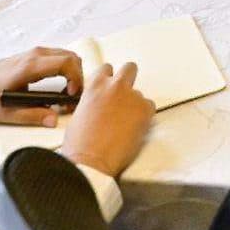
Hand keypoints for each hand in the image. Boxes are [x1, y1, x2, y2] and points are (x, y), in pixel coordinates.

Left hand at [0, 48, 85, 127]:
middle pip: (71, 57)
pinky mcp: (32, 56)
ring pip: (66, 55)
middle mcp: (34, 55)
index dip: (76, 78)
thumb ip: (33, 116)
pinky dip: (65, 69)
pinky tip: (58, 84)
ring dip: (72, 72)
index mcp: (30, 67)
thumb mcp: (8, 113)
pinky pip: (57, 57)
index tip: (71, 95)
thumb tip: (54, 120)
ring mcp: (33, 53)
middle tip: (72, 96)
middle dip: (78, 76)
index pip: (66, 63)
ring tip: (66, 92)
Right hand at [59, 62, 155, 177]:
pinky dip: (145, 117)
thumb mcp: (79, 114)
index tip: (110, 88)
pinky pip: (150, 107)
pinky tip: (134, 129)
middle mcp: (115, 86)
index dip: (109, 79)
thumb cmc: (80, 144)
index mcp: (95, 85)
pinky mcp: (145, 109)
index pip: (107, 69)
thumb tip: (99, 105)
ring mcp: (132, 96)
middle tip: (126, 96)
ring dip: (135, 106)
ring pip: (140, 95)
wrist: (91, 160)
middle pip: (129, 68)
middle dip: (129, 79)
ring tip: (126, 125)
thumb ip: (92, 102)